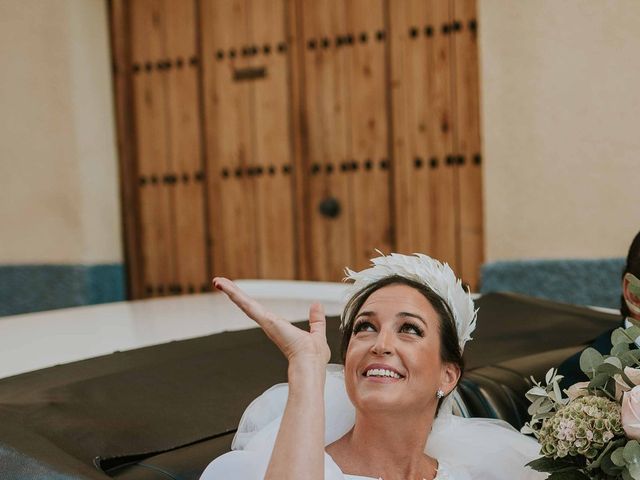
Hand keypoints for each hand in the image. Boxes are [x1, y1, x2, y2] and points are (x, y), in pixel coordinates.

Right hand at [212, 278, 330, 366]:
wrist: (310, 363)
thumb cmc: (313, 356)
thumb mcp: (317, 332)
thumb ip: (316, 320)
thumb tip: (317, 305)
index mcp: (278, 327)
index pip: (259, 311)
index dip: (248, 303)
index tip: (239, 295)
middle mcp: (269, 325)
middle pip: (248, 306)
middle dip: (234, 294)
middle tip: (220, 283)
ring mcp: (265, 323)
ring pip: (245, 304)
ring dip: (231, 291)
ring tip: (218, 281)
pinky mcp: (265, 321)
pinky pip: (248, 306)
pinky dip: (237, 295)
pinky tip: (226, 287)